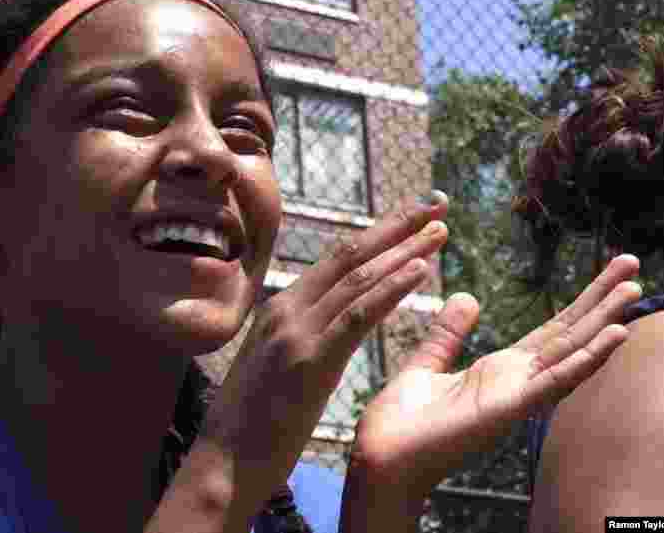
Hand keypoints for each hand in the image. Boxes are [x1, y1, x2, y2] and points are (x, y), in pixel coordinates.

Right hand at [174, 192, 450, 525]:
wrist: (223, 460)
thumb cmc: (250, 423)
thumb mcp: (272, 366)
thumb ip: (296, 338)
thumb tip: (320, 328)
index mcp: (279, 309)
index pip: (335, 261)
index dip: (377, 234)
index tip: (412, 217)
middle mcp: (286, 309)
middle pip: (349, 255)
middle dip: (396, 227)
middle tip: (435, 203)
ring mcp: (295, 332)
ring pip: (358, 278)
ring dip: (404, 251)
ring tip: (440, 230)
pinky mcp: (308, 359)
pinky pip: (357, 315)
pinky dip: (391, 288)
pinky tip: (420, 271)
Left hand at [341, 254, 640, 530]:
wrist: (382, 454)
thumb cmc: (402, 420)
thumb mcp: (428, 364)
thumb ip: (449, 334)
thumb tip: (467, 296)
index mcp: (500, 371)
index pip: (551, 330)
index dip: (580, 302)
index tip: (608, 274)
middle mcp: (515, 383)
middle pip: (568, 335)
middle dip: (601, 301)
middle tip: (633, 265)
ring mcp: (516, 397)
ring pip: (569, 354)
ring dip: (603, 324)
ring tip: (633, 291)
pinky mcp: (507, 410)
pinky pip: (552, 383)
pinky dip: (583, 361)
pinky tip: (612, 338)